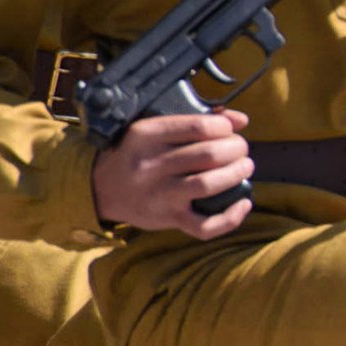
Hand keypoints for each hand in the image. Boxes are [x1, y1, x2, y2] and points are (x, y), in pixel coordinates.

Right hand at [92, 105, 254, 234]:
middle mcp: (153, 165)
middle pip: (209, 154)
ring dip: (236, 174)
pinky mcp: (167, 219)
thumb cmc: (137, 154)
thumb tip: (240, 119)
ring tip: (245, 167)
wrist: (100, 188)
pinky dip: (231, 217)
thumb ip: (195, 121)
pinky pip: (205, 225)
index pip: (199, 126)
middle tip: (240, 150)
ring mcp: (160, 195)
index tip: (230, 130)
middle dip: (236, 149)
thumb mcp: (154, 129)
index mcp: (148, 135)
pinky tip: (244, 202)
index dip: (225, 127)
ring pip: (209, 184)